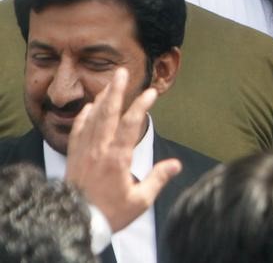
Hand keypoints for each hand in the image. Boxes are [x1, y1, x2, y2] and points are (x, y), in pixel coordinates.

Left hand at [65, 68, 181, 231]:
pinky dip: (84, 116)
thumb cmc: (109, 213)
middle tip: (122, 72)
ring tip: (111, 83)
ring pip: (93, 118)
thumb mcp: (140, 200)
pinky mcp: (74, 157)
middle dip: (116, 90)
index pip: (131, 124)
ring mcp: (84, 151)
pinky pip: (78, 130)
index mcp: (118, 158)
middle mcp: (99, 149)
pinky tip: (89, 107)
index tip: (151, 92)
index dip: (141, 105)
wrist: (76, 223)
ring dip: (102, 98)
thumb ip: (158, 179)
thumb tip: (176, 164)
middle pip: (108, 113)